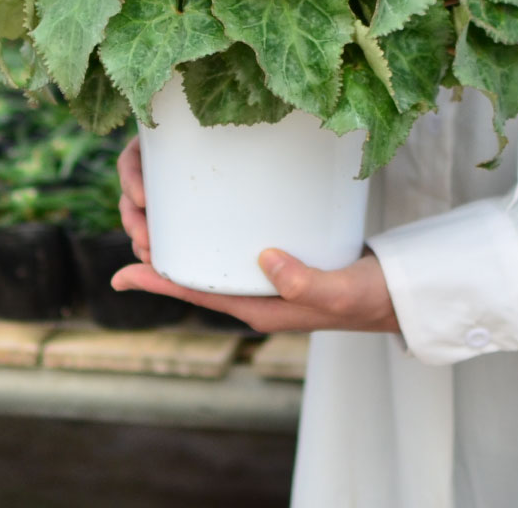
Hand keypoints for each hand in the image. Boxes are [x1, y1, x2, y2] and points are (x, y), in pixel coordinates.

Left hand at [113, 135, 399, 334]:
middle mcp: (253, 295)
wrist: (395, 292)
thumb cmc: (367, 297)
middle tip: (134, 217)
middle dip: (159, 251)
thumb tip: (263, 258)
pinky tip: (203, 209)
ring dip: (177, 238)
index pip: (198, 294)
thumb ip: (303, 282)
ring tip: (154, 208)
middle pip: (193, 274)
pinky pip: (231, 247)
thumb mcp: (338, 290)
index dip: (158, 282)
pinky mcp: (279, 257)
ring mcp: (264, 277)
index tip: (121, 273)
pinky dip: (208, 229)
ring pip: (207, 259)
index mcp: (259, 309)